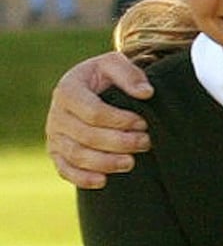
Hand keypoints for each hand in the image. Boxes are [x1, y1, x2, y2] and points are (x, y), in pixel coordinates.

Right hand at [45, 52, 152, 188]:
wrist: (90, 87)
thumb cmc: (105, 75)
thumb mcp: (115, 64)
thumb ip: (130, 74)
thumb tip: (146, 93)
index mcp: (68, 90)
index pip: (93, 111)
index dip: (120, 120)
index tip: (143, 123)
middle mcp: (56, 114)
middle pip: (86, 136)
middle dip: (119, 142)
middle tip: (145, 142)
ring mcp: (54, 135)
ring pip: (76, 155)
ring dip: (105, 162)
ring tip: (131, 162)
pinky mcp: (56, 152)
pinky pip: (64, 169)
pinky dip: (82, 178)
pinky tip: (103, 181)